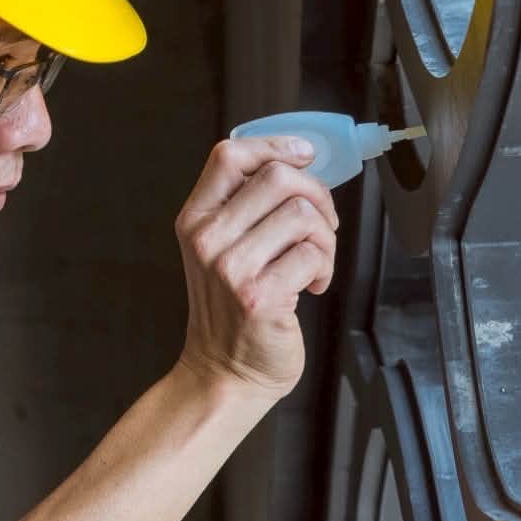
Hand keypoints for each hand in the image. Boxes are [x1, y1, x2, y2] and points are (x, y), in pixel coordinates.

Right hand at [174, 136, 339, 394]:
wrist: (224, 374)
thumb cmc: (232, 311)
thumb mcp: (221, 250)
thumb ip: (246, 207)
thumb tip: (298, 163)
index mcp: (196, 219)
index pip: (230, 155)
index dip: (275, 146)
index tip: (304, 155)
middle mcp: (207, 239)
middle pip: (278, 177)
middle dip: (316, 195)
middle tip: (321, 225)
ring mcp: (230, 267)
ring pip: (302, 214)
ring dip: (324, 238)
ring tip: (314, 262)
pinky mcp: (258, 295)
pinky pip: (312, 254)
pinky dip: (324, 268)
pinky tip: (310, 286)